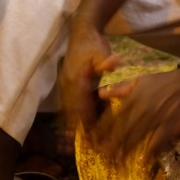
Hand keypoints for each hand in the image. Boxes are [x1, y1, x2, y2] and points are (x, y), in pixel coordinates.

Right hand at [59, 21, 116, 137]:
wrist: (81, 32)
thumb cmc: (93, 44)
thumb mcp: (102, 51)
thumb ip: (107, 61)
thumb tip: (114, 63)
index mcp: (76, 79)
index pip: (80, 105)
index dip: (85, 122)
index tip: (93, 137)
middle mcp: (67, 85)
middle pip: (71, 112)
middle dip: (78, 129)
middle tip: (86, 147)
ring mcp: (65, 86)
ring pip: (68, 111)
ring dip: (73, 126)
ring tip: (79, 144)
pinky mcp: (68, 86)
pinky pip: (69, 106)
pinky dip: (73, 118)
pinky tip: (77, 130)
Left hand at [95, 69, 179, 161]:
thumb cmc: (162, 82)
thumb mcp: (139, 81)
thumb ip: (119, 89)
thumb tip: (100, 92)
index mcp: (133, 99)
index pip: (115, 117)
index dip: (104, 130)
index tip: (95, 141)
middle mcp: (141, 110)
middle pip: (124, 130)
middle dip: (112, 144)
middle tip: (104, 157)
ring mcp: (155, 119)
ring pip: (137, 137)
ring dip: (127, 150)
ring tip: (117, 162)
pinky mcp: (169, 127)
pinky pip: (158, 142)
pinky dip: (150, 152)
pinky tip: (143, 161)